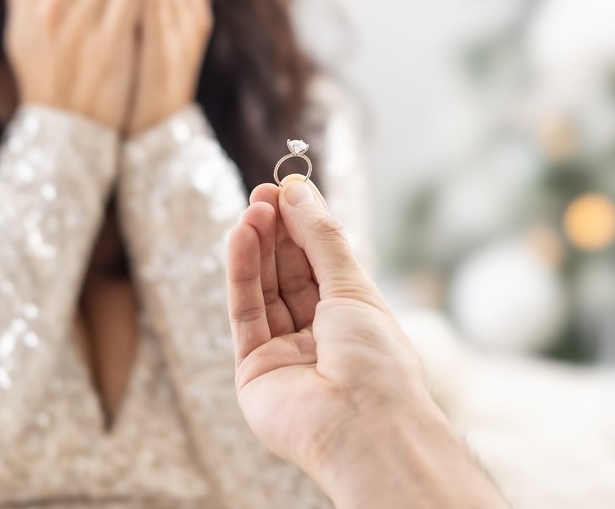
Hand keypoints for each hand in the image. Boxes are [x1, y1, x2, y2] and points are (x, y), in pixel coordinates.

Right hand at [227, 178, 505, 507]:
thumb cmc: (375, 358)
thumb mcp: (353, 285)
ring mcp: (285, 353)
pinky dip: (241, 275)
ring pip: (264, 290)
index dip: (303, 225)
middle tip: (263, 194)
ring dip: (257, 248)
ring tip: (251, 210)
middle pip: (290, 273)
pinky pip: (245, 313)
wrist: (363, 424)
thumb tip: (298, 191)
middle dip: (277, 232)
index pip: (321, 262)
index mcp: (353, 317)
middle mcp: (318, 334)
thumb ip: (321, 238)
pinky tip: (240, 239)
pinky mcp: (254, 369)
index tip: (286, 190)